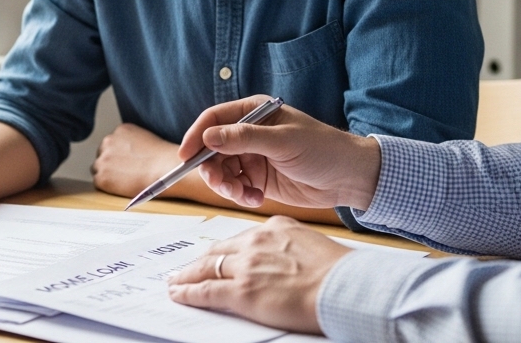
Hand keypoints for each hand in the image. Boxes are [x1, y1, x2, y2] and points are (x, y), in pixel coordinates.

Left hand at [92, 123, 179, 197]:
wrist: (165, 171)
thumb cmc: (163, 159)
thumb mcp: (146, 139)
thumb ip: (132, 143)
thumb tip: (126, 155)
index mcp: (120, 130)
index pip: (112, 143)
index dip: (119, 155)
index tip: (127, 163)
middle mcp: (108, 141)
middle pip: (102, 154)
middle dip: (111, 163)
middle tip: (124, 174)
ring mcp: (103, 159)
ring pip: (98, 168)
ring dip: (108, 174)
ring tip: (124, 182)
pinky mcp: (102, 177)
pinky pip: (98, 183)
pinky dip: (108, 187)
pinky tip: (121, 188)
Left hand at [166, 216, 348, 332]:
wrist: (344, 288)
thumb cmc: (339, 274)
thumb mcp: (312, 247)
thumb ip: (291, 250)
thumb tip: (286, 264)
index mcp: (275, 228)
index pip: (240, 238)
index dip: (225, 249)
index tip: (217, 254)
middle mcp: (256, 241)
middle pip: (218, 250)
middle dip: (202, 260)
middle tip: (188, 267)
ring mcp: (246, 265)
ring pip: (206, 267)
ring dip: (188, 275)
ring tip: (176, 281)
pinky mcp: (241, 290)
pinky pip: (205, 290)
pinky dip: (188, 292)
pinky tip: (179, 293)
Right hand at [178, 97, 381, 210]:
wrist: (350, 178)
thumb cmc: (323, 149)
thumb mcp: (283, 141)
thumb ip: (244, 138)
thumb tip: (208, 137)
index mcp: (254, 112)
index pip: (213, 119)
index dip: (196, 136)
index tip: (185, 157)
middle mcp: (249, 133)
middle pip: (212, 148)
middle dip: (211, 168)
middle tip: (220, 184)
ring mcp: (252, 156)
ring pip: (221, 171)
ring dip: (226, 185)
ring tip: (243, 194)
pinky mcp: (258, 178)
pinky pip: (235, 187)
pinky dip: (239, 195)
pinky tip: (255, 198)